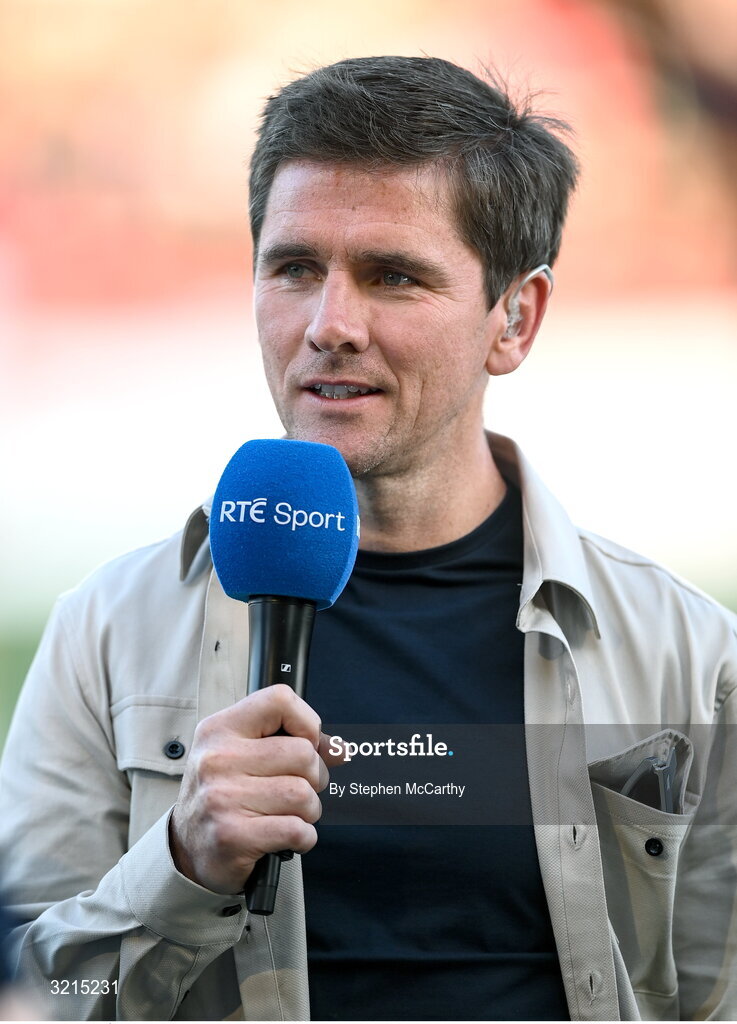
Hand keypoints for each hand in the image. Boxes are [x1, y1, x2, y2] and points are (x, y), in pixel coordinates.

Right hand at [169, 684, 331, 893]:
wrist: (187, 846)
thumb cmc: (224, 793)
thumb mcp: (246, 754)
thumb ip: (293, 742)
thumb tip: (340, 748)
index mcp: (221, 729)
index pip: (280, 700)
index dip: (306, 722)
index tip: (304, 743)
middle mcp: (217, 759)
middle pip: (303, 754)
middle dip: (314, 777)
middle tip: (298, 788)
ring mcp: (222, 798)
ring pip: (303, 794)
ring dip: (309, 810)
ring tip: (289, 814)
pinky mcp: (231, 836)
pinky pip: (296, 829)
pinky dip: (304, 837)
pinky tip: (287, 835)